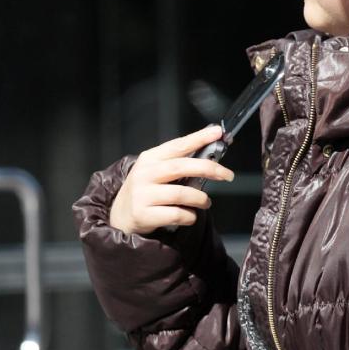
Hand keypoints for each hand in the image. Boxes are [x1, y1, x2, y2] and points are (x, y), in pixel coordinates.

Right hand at [108, 124, 233, 234]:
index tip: (217, 133)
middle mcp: (145, 173)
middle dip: (209, 169)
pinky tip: (191, 216)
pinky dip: (190, 216)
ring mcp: (143, 194)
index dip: (198, 138)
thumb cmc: (146, 191)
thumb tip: (211, 157)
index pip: (177, 145)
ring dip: (201, 199)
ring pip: (182, 194)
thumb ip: (179, 164)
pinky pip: (177, 214)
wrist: (120, 216)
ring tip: (205, 202)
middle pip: (182, 167)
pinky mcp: (144, 214)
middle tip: (227, 175)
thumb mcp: (156, 172)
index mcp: (150, 158)